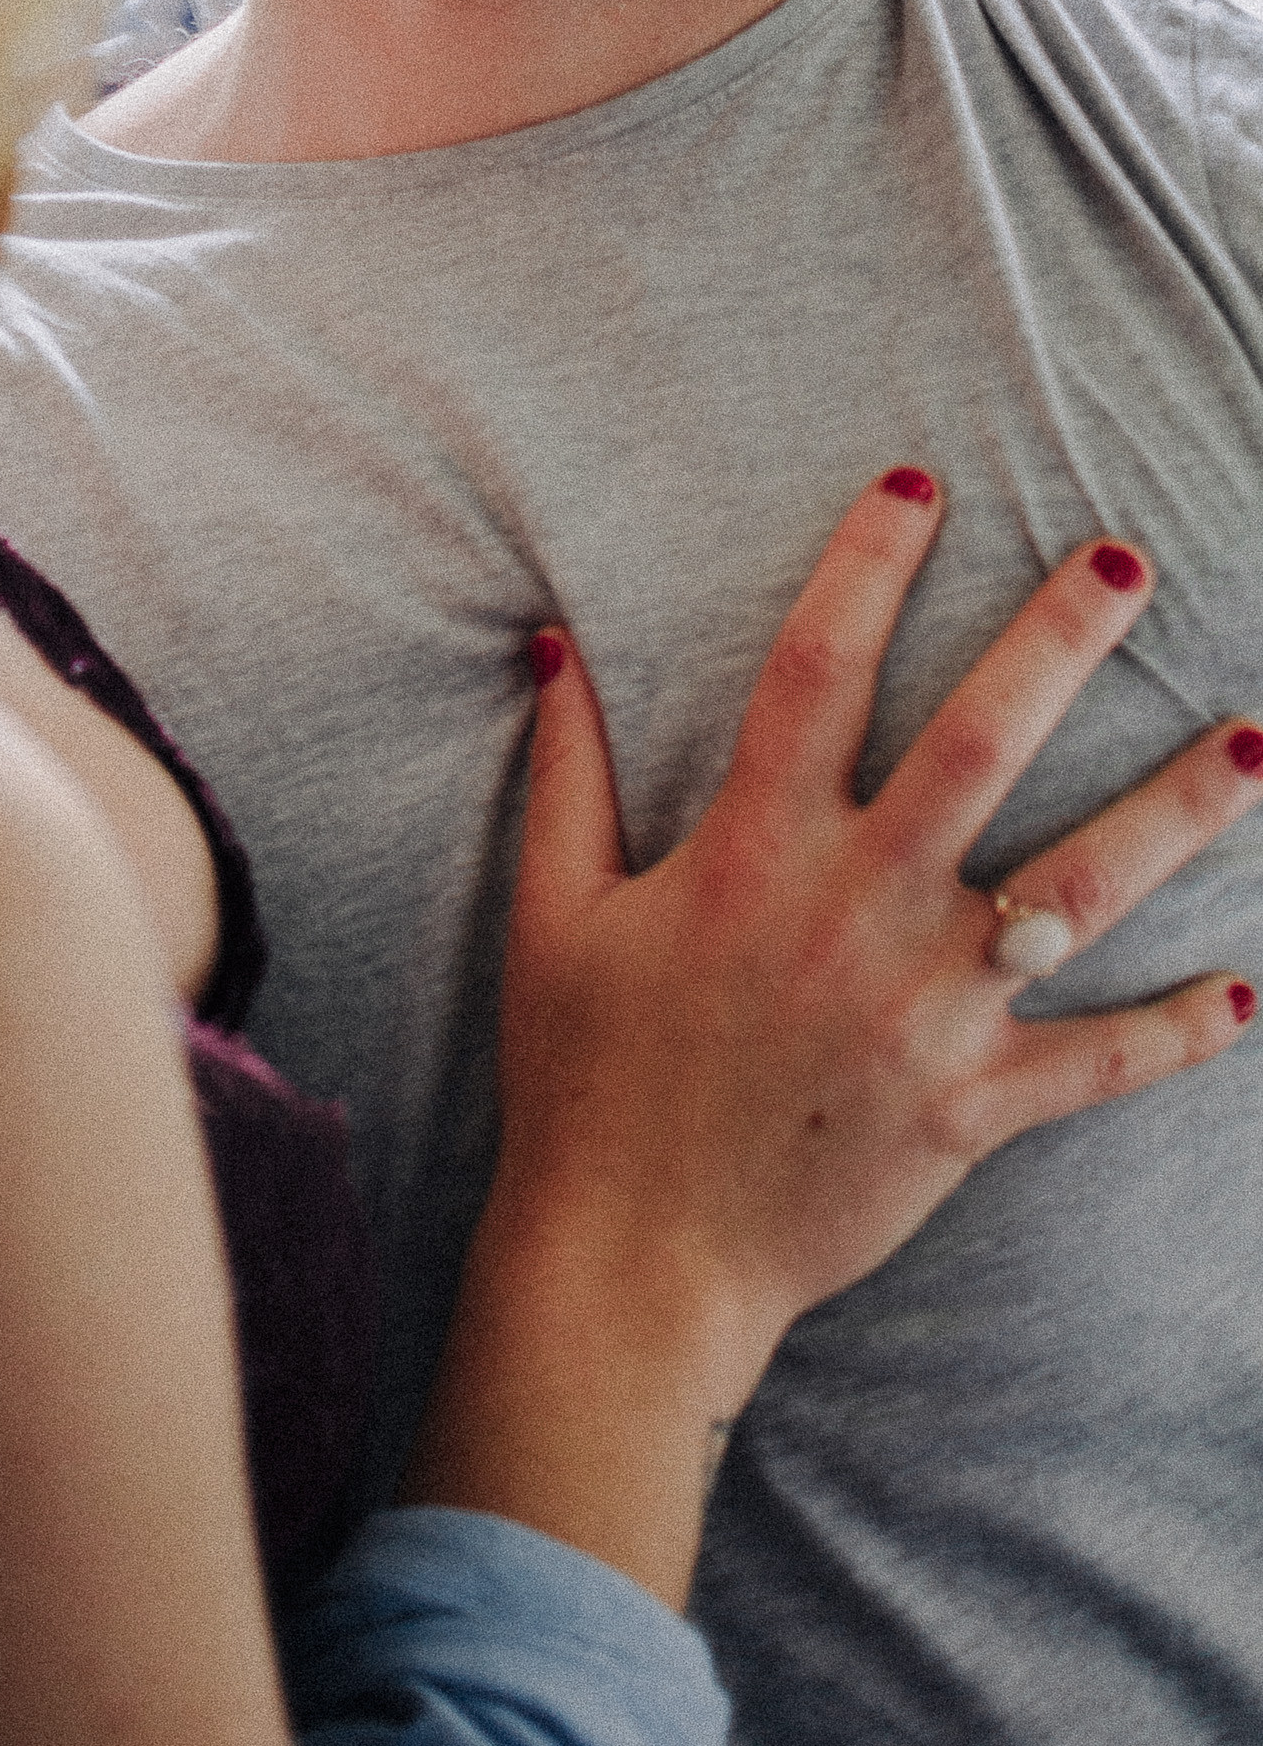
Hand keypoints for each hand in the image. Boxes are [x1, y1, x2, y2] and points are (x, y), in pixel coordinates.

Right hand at [405, 469, 1260, 1602]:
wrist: (631, 1263)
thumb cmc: (581, 1081)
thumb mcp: (553, 916)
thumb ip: (566, 775)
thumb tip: (554, 645)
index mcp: (750, 851)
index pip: (816, 668)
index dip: (867, 564)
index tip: (919, 482)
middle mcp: (854, 910)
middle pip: (979, 744)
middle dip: (1059, 642)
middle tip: (1126, 560)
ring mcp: (925, 1010)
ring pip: (1080, 889)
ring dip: (1176, 812)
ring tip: (1254, 743)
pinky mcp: (970, 1109)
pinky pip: (1098, 1063)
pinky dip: (1178, 1030)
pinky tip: (1249, 990)